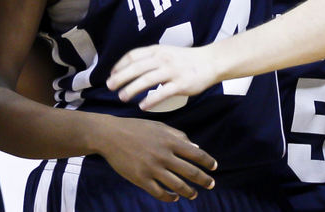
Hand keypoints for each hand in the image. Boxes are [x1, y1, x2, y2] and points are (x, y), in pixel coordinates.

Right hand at [95, 115, 216, 201]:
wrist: (109, 135)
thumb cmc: (134, 128)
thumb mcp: (157, 126)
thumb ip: (177, 135)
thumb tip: (196, 146)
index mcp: (168, 140)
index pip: (195, 154)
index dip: (207, 162)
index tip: (214, 167)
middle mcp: (163, 155)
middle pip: (190, 172)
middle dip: (204, 180)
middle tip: (211, 184)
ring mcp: (152, 168)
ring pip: (178, 186)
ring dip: (189, 192)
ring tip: (194, 194)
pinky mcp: (141, 179)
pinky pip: (160, 193)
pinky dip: (170, 197)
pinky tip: (174, 197)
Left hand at [107, 45, 218, 110]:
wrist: (209, 62)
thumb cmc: (184, 59)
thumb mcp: (165, 52)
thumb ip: (150, 58)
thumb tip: (131, 67)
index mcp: (156, 50)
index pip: (133, 56)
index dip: (120, 65)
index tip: (111, 74)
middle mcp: (162, 59)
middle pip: (136, 67)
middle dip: (121, 77)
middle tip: (109, 86)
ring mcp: (172, 71)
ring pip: (147, 80)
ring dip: (132, 89)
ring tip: (122, 97)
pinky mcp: (181, 84)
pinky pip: (163, 93)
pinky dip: (151, 100)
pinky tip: (142, 106)